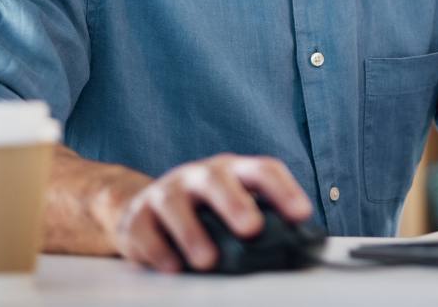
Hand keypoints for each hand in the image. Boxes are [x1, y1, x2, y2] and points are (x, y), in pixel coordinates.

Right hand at [105, 153, 313, 272]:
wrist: (142, 209)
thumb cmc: (202, 212)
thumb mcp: (231, 208)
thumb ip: (260, 221)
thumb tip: (297, 247)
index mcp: (231, 171)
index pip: (262, 170)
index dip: (284, 190)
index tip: (301, 214)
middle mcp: (198, 176)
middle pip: (216, 179)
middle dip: (235, 203)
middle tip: (252, 229)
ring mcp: (165, 193)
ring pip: (175, 204)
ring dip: (192, 232)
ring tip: (208, 260)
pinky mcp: (136, 217)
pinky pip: (144, 231)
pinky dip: (158, 251)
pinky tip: (172, 267)